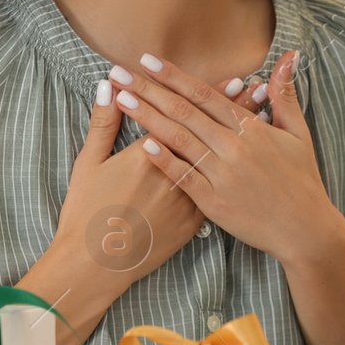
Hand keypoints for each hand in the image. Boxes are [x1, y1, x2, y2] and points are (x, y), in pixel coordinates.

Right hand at [45, 72, 269, 288]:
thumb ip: (103, 123)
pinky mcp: (191, 223)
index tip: (228, 79)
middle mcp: (173, 174)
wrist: (95, 266)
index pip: (181, 115)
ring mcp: (186, 200)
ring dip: (237, 137)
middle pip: (206, 133)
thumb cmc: (86, 213)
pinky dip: (233, 170)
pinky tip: (246, 158)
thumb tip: (108, 87)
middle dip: (229, 107)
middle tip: (248, 85)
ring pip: (218, 160)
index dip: (205, 97)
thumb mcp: (88, 163)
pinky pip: (216, 191)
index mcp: (147, 155)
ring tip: (258, 114)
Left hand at [110, 50, 344, 265]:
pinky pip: (183, 177)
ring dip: (147, 118)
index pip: (205, 95)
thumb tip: (288, 55)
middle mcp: (233, 148)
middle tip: (120, 72)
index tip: (148, 61)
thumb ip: (285, 94)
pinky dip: (164, 160)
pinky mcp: (214, 203)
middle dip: (148, 90)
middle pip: (183, 112)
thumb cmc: (302, 180)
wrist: (305, 230)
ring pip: (178, 140)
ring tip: (121, 100)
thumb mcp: (299, 133)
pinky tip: (142, 144)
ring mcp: (222, 176)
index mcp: (250, 129)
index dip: (174, 76)